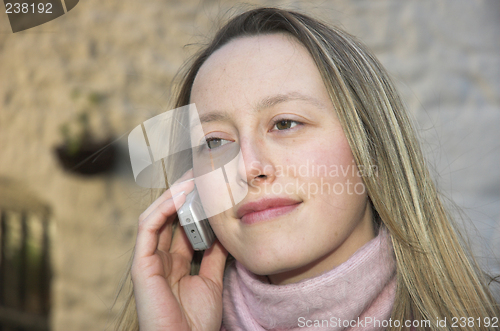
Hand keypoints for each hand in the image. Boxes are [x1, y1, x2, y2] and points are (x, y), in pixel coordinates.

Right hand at [131, 170, 227, 330]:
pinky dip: (164, 207)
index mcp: (174, 261)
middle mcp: (159, 257)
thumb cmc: (197, 320)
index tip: (210, 185)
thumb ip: (214, 255)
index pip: (181, 223)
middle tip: (201, 172)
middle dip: (184, 192)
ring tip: (193, 177)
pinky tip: (182, 194)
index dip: (194, 203)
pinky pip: (148, 226)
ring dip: (174, 194)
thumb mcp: (211, 279)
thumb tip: (224, 230)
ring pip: (156, 215)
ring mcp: (148, 259)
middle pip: (168, 215)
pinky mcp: (141, 263)